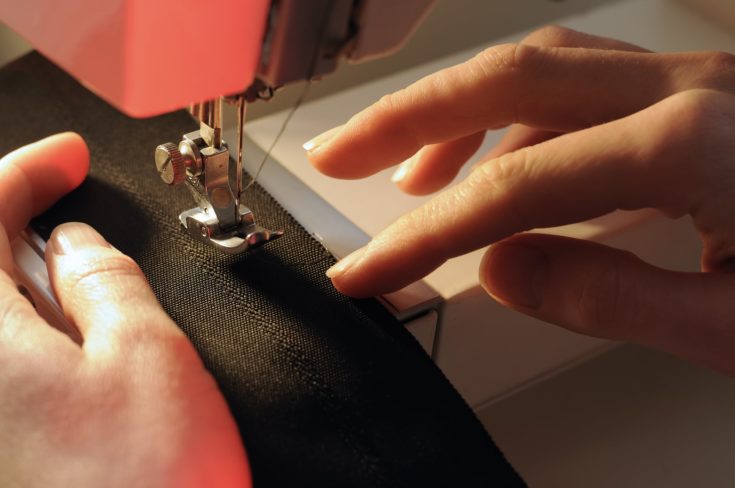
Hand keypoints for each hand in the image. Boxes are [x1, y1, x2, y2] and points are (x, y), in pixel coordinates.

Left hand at [0, 134, 248, 486]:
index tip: (67, 158)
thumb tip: (76, 247)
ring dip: (19, 280)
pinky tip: (62, 342)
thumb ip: (106, 283)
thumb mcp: (149, 357)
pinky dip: (20, 329)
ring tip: (77, 286)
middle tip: (60, 208)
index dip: (26, 173)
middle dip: (10, 221)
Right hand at [305, 27, 734, 375]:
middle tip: (338, 156)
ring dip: (458, 114)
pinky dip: (521, 118)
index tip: (366, 271)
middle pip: (508, 78)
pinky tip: (502, 163)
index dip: (424, 235)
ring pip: (542, 66)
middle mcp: (689, 86)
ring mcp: (696, 77)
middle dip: (405, 118)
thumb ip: (612, 296)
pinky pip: (584, 82)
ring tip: (411, 174)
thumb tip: (502, 270)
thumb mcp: (733, 326)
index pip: (514, 188)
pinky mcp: (701, 90)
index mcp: (694, 146)